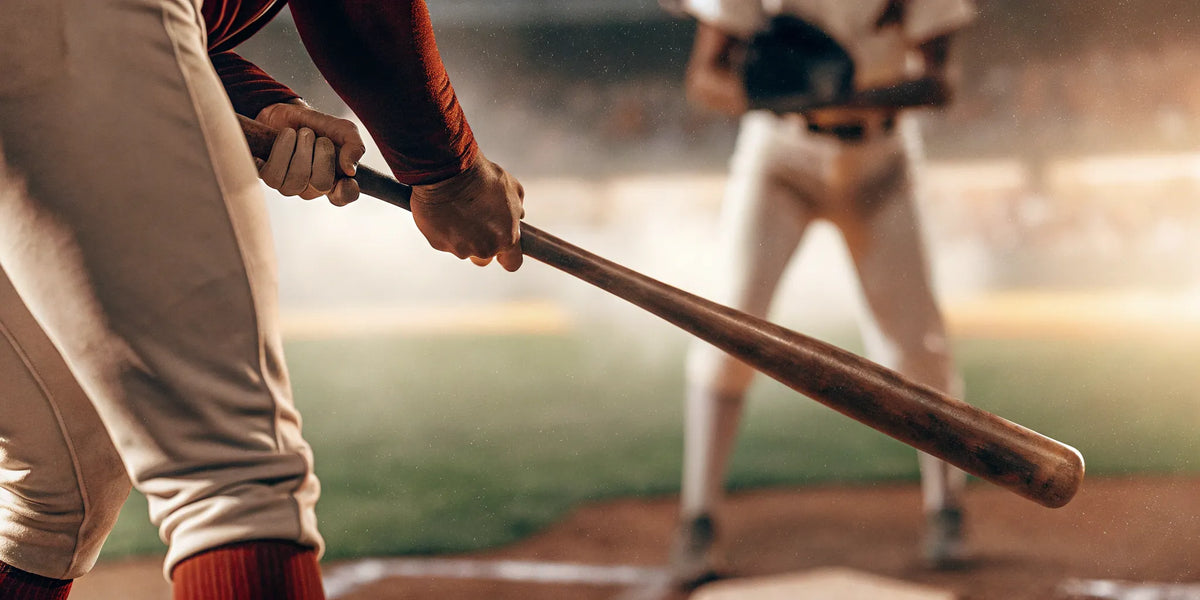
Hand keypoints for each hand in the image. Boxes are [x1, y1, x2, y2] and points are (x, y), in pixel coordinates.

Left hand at [254, 100, 366, 205]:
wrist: (283, 111)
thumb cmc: (315, 125)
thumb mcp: (341, 129)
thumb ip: (354, 145)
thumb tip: (351, 169)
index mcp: (334, 180)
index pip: (344, 197)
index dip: (346, 190)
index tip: (347, 174)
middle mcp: (311, 188)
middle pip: (321, 184)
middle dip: (322, 153)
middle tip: (316, 137)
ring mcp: (288, 185)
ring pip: (296, 179)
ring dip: (300, 147)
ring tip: (297, 134)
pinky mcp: (268, 177)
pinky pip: (273, 173)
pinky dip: (281, 148)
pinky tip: (284, 137)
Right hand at [409, 154, 524, 271]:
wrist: (449, 171)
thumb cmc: (482, 177)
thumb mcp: (512, 189)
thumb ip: (517, 210)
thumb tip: (517, 216)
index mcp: (506, 238)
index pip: (512, 263)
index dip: (507, 257)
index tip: (504, 251)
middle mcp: (484, 249)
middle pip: (485, 258)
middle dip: (482, 244)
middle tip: (476, 222)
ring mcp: (460, 248)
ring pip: (463, 248)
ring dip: (462, 236)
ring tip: (458, 211)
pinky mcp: (438, 244)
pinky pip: (444, 241)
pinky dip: (444, 230)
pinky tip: (444, 211)